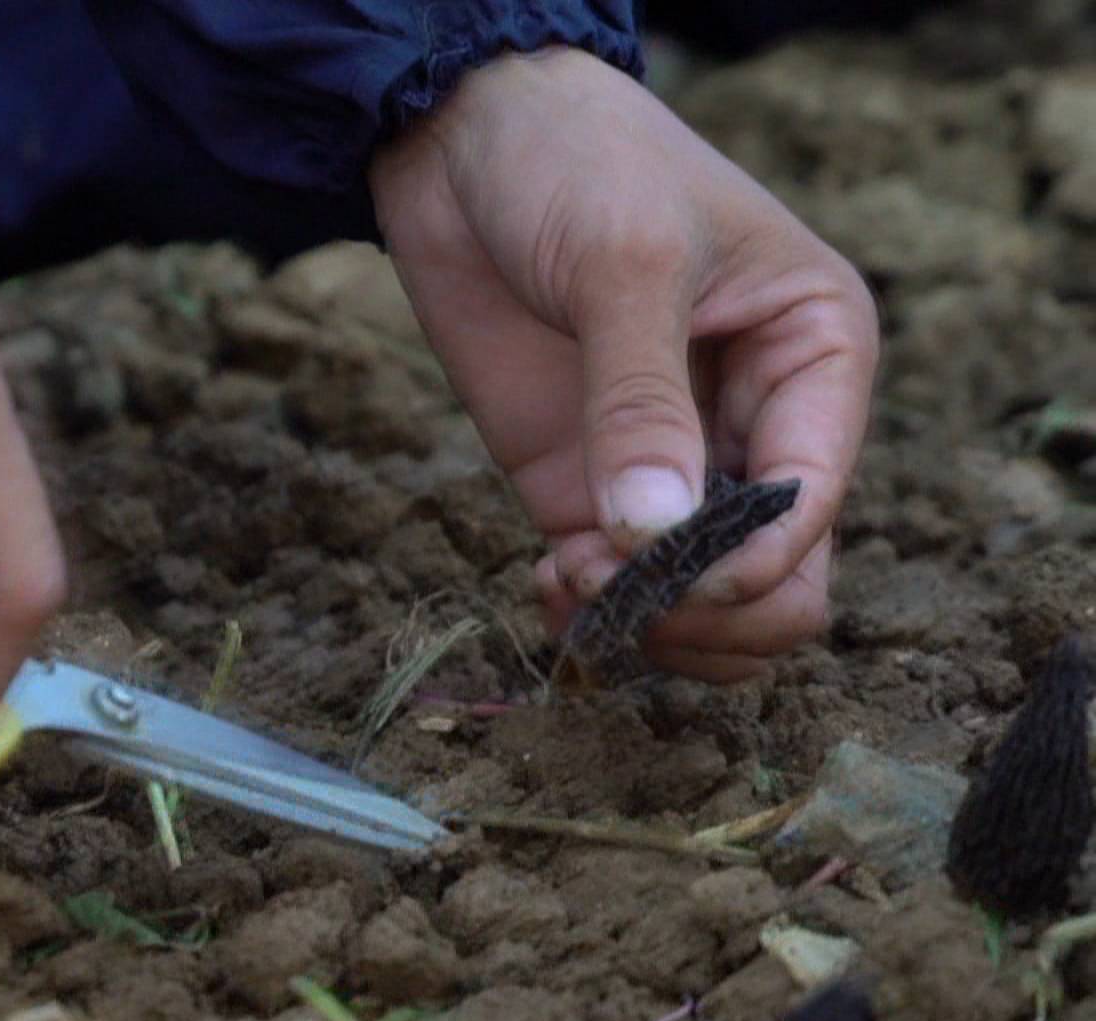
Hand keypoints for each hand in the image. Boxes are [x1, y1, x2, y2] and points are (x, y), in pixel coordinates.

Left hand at [369, 48, 878, 680]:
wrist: (462, 140)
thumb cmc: (576, 165)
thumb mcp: (622, 267)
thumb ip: (640, 405)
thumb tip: (654, 540)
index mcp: (816, 356)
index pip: (814, 506)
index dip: (748, 566)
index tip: (663, 568)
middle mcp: (758, 422)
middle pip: (779, 579)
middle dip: (705, 612)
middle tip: (615, 590)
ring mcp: (669, 462)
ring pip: (705, 603)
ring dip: (648, 623)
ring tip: (569, 584)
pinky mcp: (586, 482)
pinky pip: (617, 585)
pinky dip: (589, 609)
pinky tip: (545, 584)